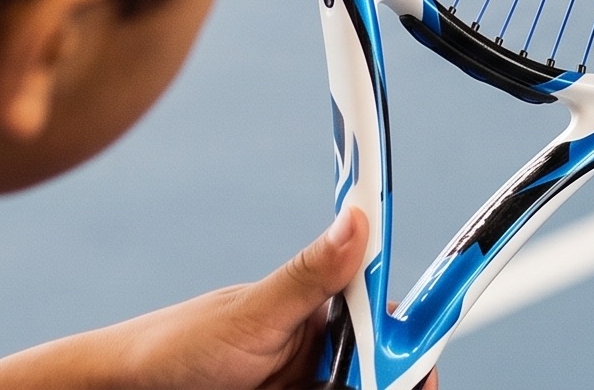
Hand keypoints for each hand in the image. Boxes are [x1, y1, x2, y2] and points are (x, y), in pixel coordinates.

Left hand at [0, 208, 434, 389]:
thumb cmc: (176, 345)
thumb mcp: (251, 315)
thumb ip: (309, 276)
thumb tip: (358, 219)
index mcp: (322, 312)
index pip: (389, 327)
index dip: (409, 351)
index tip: (416, 370)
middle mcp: (321, 350)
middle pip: (381, 372)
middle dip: (391, 382)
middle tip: (380, 389)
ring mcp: (306, 383)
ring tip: (325, 389)